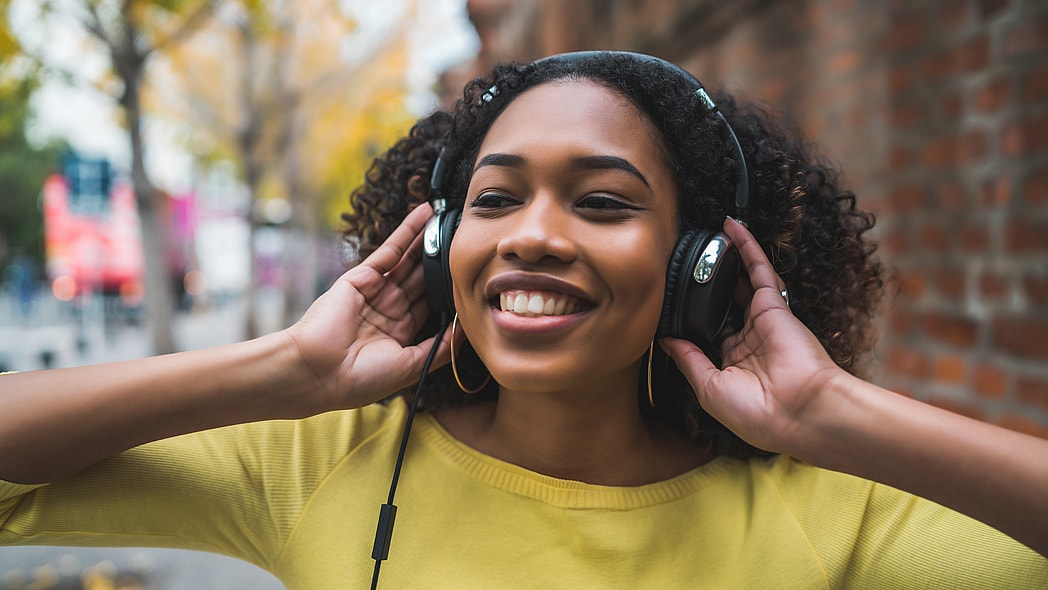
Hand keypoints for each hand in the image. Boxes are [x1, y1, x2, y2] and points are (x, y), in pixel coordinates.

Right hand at [284, 204, 449, 410]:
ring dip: (428, 240)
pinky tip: (424, 215)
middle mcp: (388, 309)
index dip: (450, 290)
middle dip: (442, 261)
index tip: (471, 274)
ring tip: (450, 219)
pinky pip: (390, 250)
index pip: (431, 305)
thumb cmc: (361, 379)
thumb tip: (466, 332)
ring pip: (409, 261)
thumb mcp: (411, 367)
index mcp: (399, 333)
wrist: (318, 373)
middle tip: (465, 239)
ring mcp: (375, 291)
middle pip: (422, 279)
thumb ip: (440, 349)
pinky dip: (407, 231)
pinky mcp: (361, 276)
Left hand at [660, 218, 843, 453]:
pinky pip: (759, 270)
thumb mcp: (709, 388)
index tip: (674, 302)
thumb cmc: (758, 413)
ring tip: (712, 235)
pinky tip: (732, 228)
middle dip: (711, 284)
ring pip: (742, 282)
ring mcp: (763, 322)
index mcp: (733, 363)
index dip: (694, 317)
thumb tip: (665, 341)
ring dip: (729, 258)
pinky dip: (747, 247)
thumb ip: (688, 359)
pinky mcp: (775, 306)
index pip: (710, 332)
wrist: (799, 413)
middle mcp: (749, 341)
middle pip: (725, 303)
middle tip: (691, 261)